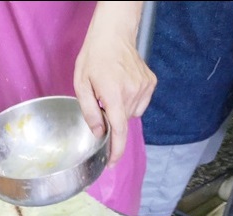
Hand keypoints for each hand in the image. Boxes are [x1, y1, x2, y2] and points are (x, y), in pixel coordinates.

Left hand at [73, 1, 156, 165]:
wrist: (114, 35)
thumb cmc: (94, 58)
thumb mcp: (81, 85)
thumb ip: (89, 112)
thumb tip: (99, 133)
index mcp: (114, 94)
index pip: (119, 129)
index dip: (116, 150)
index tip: (112, 163)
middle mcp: (133, 92)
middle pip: (123, 121)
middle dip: (112, 120)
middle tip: (101, 103)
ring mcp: (145, 87)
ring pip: (132, 114)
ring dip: (121, 110)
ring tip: (112, 90)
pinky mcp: (151, 83)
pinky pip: (140, 104)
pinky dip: (131, 102)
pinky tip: (122, 87)